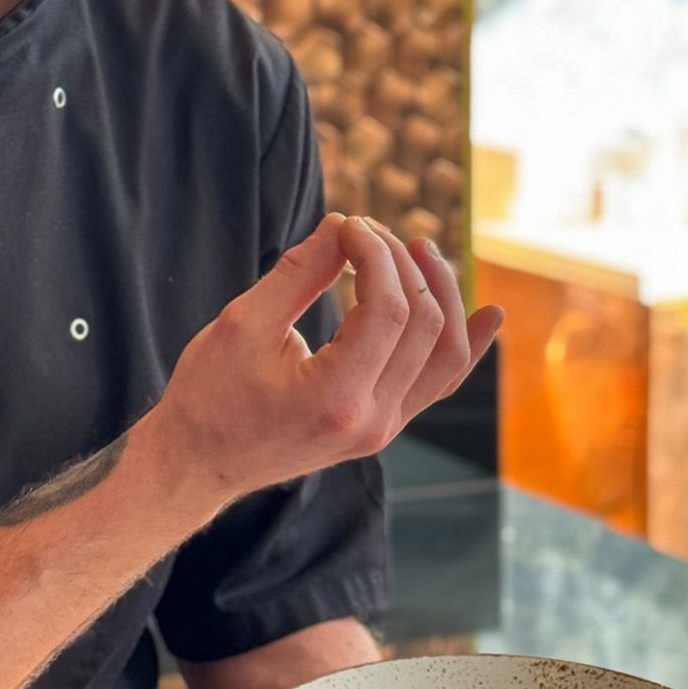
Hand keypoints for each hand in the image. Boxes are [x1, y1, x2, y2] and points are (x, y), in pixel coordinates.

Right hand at [156, 213, 503, 509]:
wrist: (198, 464)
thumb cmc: (208, 394)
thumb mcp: (242, 324)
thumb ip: (299, 273)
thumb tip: (343, 227)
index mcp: (334, 398)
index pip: (387, 310)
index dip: (375, 255)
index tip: (347, 225)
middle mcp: (372, 420)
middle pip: (422, 324)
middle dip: (401, 263)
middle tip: (365, 230)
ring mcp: (383, 428)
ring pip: (443, 354)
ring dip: (439, 294)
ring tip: (419, 248)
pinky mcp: (382, 426)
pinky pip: (439, 382)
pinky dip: (465, 345)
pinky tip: (489, 315)